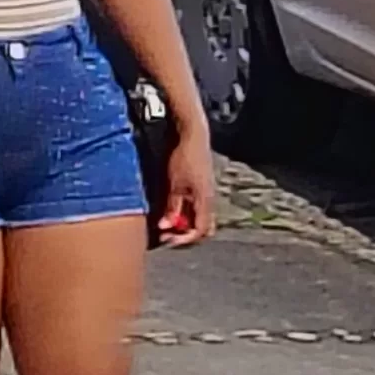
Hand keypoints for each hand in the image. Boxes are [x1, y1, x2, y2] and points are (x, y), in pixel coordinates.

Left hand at [157, 124, 217, 245]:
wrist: (192, 134)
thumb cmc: (183, 156)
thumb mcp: (174, 183)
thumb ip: (171, 207)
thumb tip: (165, 226)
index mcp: (205, 200)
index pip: (200, 230)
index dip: (185, 239)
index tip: (168, 240)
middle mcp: (209, 200)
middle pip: (204, 228)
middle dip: (186, 235)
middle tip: (168, 234)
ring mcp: (207, 193)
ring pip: (200, 219)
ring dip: (185, 225)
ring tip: (167, 223)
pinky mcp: (202, 187)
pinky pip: (197, 208)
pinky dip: (186, 214)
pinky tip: (172, 211)